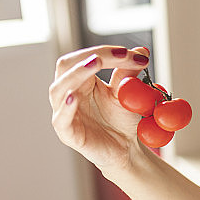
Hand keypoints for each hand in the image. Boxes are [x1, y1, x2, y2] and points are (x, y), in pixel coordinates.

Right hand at [49, 45, 150, 169]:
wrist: (127, 149)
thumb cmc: (122, 121)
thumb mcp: (128, 93)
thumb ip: (129, 73)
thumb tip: (141, 50)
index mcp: (81, 80)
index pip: (85, 57)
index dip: (106, 51)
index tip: (131, 53)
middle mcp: (68, 93)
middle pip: (67, 66)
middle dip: (90, 56)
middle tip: (117, 54)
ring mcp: (64, 113)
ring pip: (59, 89)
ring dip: (76, 74)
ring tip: (95, 63)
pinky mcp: (67, 133)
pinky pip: (60, 119)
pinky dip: (65, 108)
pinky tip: (73, 98)